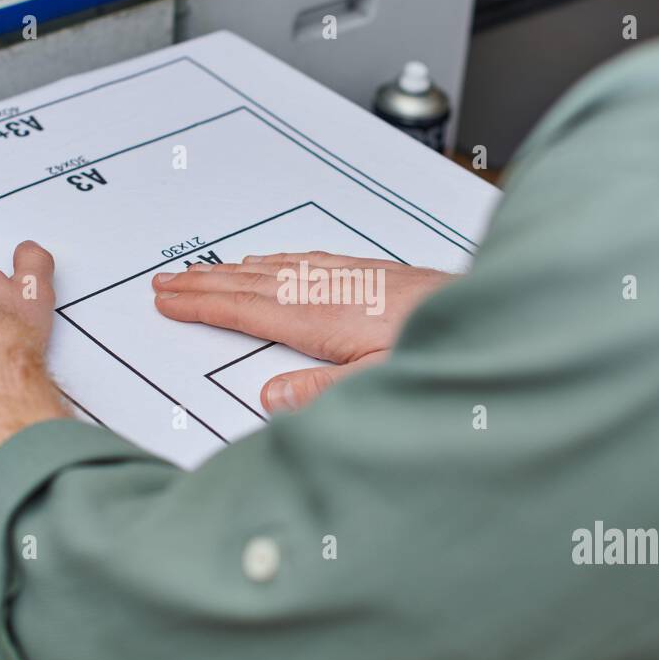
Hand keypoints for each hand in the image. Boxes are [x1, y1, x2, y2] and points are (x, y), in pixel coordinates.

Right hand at [152, 251, 455, 411]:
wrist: (493, 315)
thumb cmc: (441, 348)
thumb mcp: (381, 382)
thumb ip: (323, 393)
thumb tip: (270, 398)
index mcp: (320, 318)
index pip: (245, 309)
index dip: (202, 305)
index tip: (167, 299)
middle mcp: (328, 290)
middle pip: (250, 283)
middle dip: (203, 281)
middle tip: (165, 278)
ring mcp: (347, 278)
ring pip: (274, 269)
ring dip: (233, 270)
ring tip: (204, 269)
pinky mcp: (368, 274)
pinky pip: (303, 261)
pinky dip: (274, 261)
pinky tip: (272, 261)